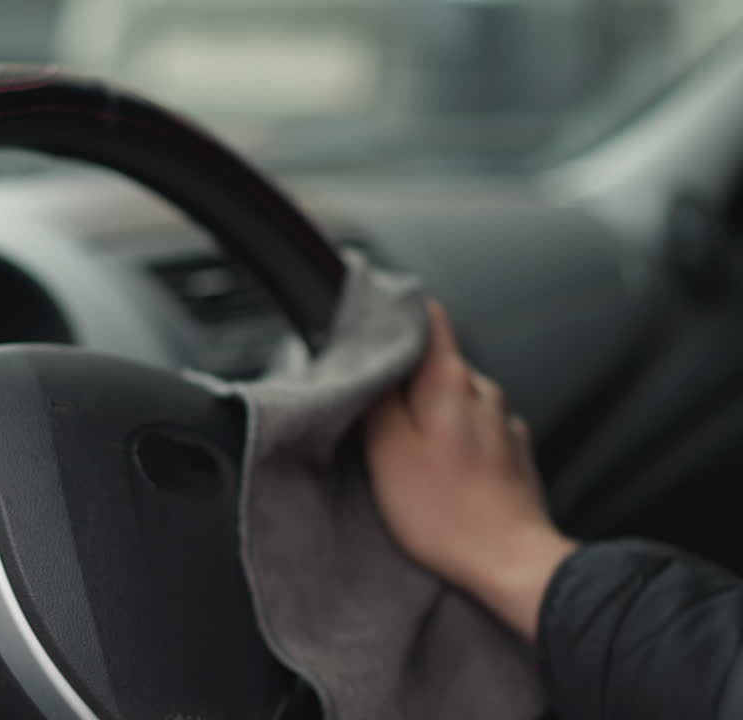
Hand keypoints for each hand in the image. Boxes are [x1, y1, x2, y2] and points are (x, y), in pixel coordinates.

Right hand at [367, 300, 576, 641]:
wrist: (511, 563)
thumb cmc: (446, 514)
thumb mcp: (387, 451)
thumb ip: (377, 397)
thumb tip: (372, 360)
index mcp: (451, 383)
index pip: (429, 318)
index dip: (399, 314)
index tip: (374, 323)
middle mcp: (485, 393)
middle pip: (438, 362)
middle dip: (407, 377)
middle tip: (375, 411)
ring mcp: (504, 424)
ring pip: (457, 398)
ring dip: (431, 413)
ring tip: (405, 450)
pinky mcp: (514, 455)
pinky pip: (476, 430)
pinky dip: (454, 439)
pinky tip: (439, 472)